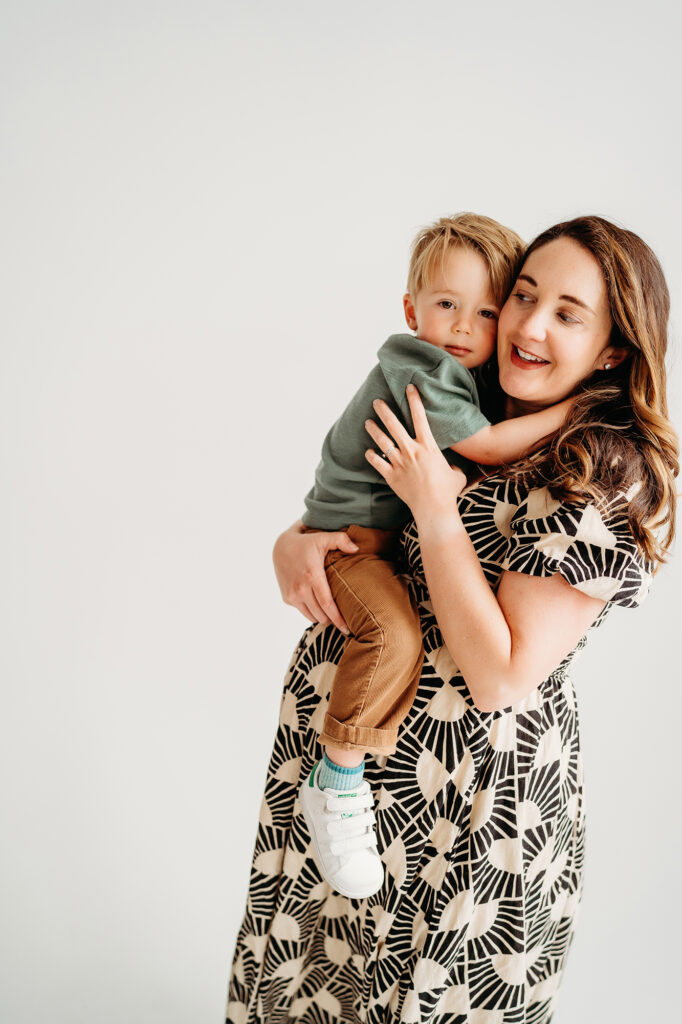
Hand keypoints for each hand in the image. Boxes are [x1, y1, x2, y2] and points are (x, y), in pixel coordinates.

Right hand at [272, 521, 357, 632]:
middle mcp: (300, 589)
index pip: (327, 605)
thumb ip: (342, 540)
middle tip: (345, 623)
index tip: (347, 629)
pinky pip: (303, 611)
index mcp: (312, 576)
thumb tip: (357, 549)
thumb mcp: (323, 537)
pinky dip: (312, 612)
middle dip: (333, 621)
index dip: (338, 619)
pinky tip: (319, 607)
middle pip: (321, 615)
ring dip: (322, 618)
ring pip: (311, 616)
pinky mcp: (287, 598)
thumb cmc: (305, 543)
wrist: (280, 547)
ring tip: (333, 616)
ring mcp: (292, 595)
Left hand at [365, 385, 466, 525]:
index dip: (414, 401)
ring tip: (367, 422)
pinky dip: (372, 457)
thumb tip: (450, 467)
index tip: (408, 388)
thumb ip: (451, 466)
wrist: (434, 509)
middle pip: (394, 425)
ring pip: (382, 442)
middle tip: (377, 402)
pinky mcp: (391, 476)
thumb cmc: (447, 492)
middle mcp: (411, 451)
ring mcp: (400, 463)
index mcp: (428, 447)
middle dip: (385, 411)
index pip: (420, 417)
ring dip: (374, 430)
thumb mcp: (456, 474)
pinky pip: (378, 463)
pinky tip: (368, 452)